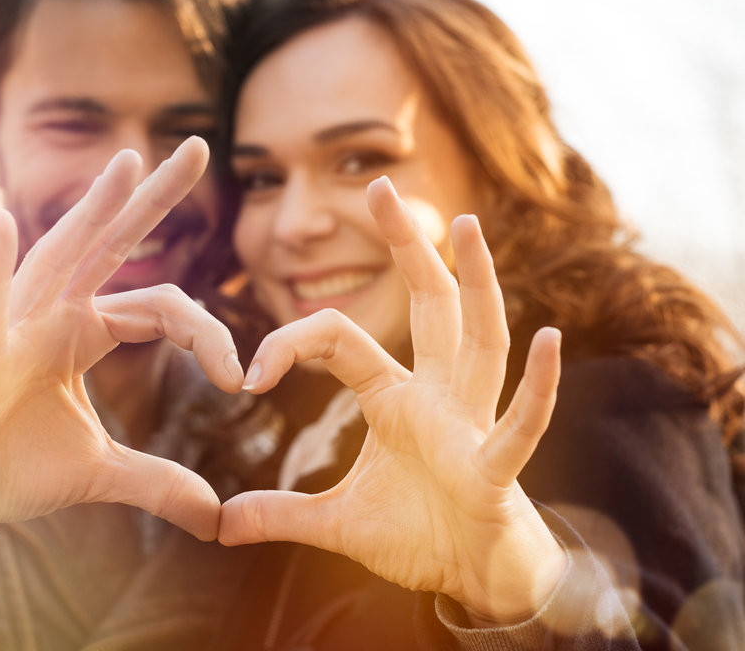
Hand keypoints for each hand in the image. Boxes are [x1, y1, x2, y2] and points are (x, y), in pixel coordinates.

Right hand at [0, 137, 242, 552]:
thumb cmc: (7, 464)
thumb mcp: (98, 472)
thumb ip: (157, 483)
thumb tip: (216, 517)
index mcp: (85, 332)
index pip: (162, 308)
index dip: (208, 337)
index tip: (240, 379)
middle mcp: (53, 314)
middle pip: (113, 245)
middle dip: (155, 200)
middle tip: (200, 148)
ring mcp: (13, 327)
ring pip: (58, 257)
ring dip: (91, 211)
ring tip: (127, 164)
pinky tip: (0, 220)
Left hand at [219, 177, 565, 626]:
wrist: (477, 580)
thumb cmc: (421, 537)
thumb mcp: (338, 524)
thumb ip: (282, 515)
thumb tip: (220, 524)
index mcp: (396, 400)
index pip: (341, 340)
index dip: (291, 343)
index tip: (249, 374)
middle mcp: (439, 397)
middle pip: (428, 307)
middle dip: (407, 248)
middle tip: (380, 186)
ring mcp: (471, 425)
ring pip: (479, 341)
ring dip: (476, 284)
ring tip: (464, 225)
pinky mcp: (495, 469)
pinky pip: (519, 423)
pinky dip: (537, 387)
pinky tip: (548, 340)